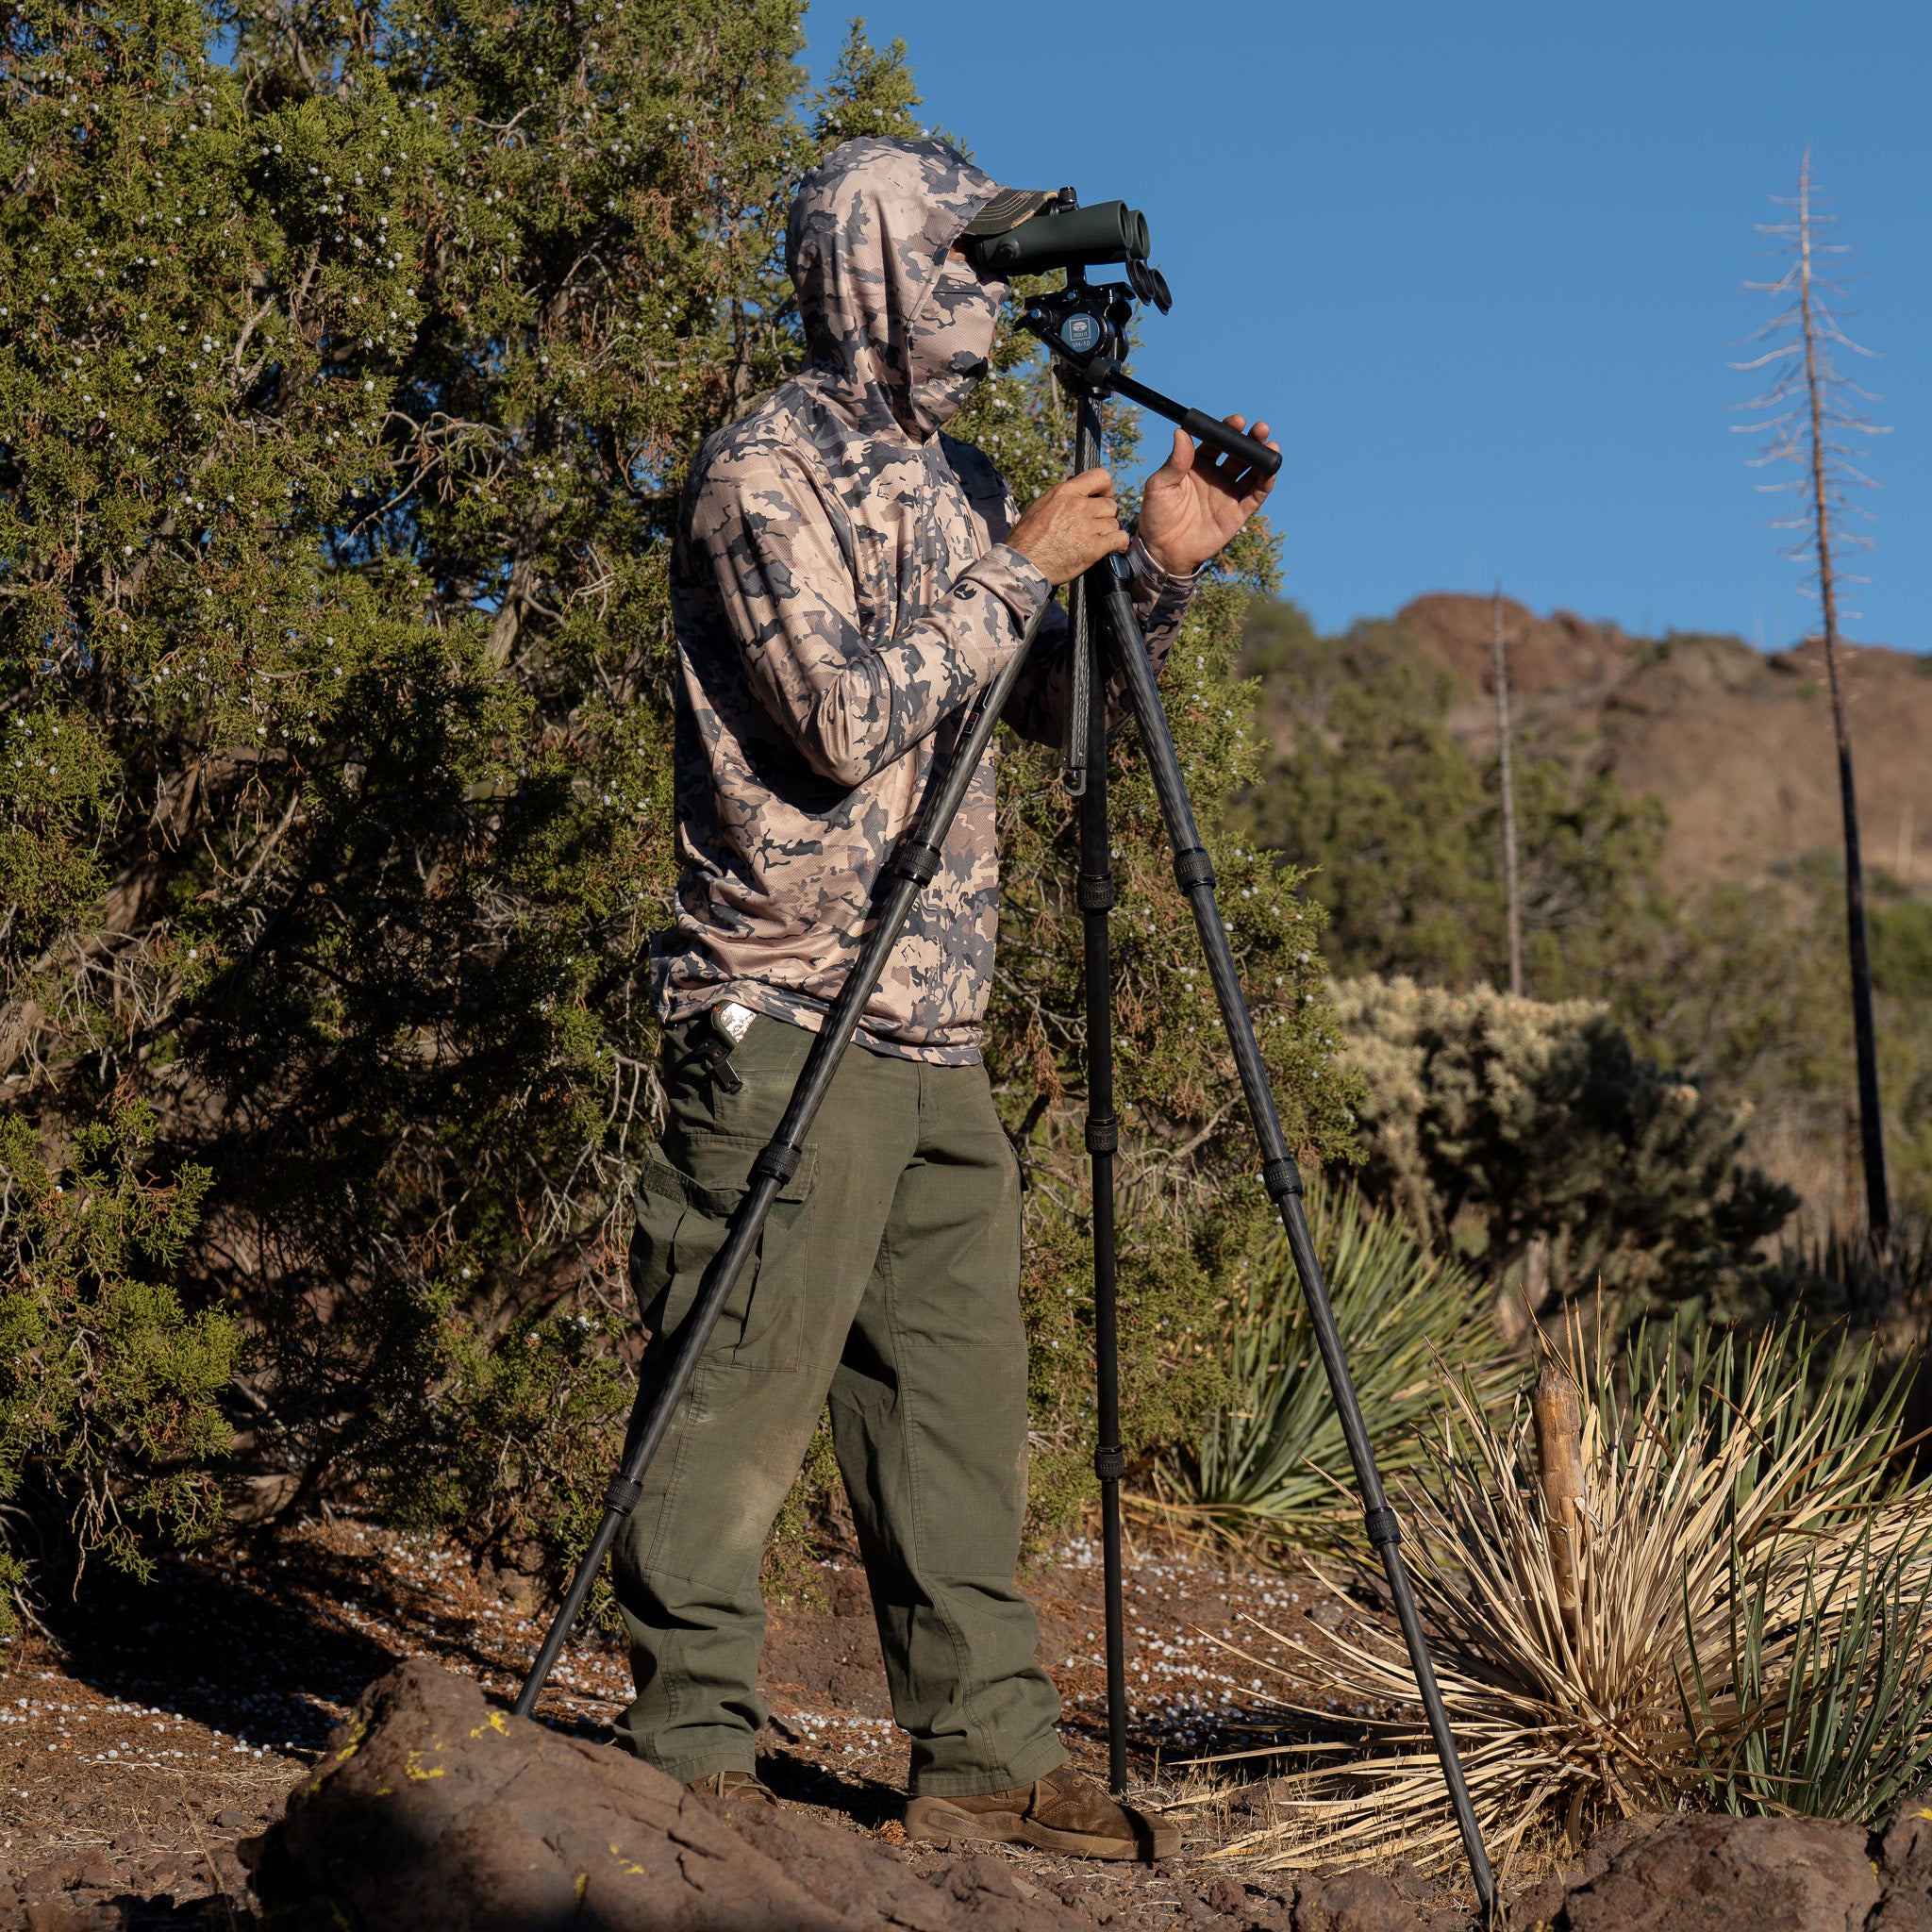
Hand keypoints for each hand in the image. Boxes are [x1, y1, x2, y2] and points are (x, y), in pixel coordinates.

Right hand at [1004, 467, 1130, 586]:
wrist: (1022, 564)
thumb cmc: (1026, 538)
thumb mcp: (1041, 506)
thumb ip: (1063, 497)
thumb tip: (1077, 493)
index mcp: (1065, 492)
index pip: (1101, 477)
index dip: (1107, 488)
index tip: (1104, 496)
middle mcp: (1078, 506)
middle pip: (1111, 505)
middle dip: (1106, 515)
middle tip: (1097, 526)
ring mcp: (1087, 527)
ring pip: (1114, 523)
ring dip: (1109, 532)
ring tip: (1096, 540)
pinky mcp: (1093, 548)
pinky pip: (1119, 539)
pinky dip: (1119, 543)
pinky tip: (1112, 547)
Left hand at [1137, 415, 1277, 576]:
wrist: (1162, 551)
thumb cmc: (1156, 516)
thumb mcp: (1159, 486)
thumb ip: (1174, 462)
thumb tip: (1181, 432)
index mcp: (1197, 464)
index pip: (1217, 441)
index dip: (1228, 430)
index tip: (1236, 421)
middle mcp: (1216, 476)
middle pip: (1239, 453)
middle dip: (1251, 440)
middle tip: (1260, 429)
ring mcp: (1228, 493)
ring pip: (1251, 471)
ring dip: (1263, 458)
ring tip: (1271, 445)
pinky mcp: (1237, 513)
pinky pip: (1256, 495)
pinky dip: (1266, 483)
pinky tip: (1271, 472)